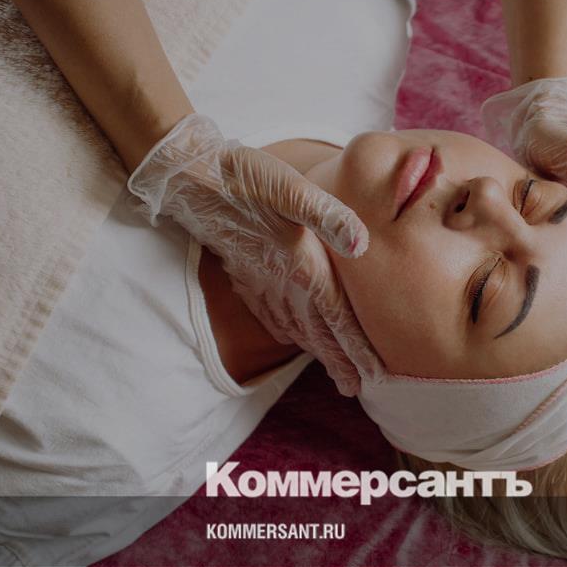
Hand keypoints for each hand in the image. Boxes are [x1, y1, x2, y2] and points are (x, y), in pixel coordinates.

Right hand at [126, 113, 377, 395]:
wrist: (192, 178)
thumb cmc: (246, 178)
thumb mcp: (291, 187)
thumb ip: (328, 215)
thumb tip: (360, 244)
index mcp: (301, 267)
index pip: (336, 317)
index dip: (355, 348)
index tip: (374, 375)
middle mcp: (281, 283)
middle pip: (316, 333)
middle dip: (338, 362)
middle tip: (357, 389)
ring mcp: (260, 282)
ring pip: (293, 327)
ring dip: (314, 352)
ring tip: (332, 372)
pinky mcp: (244, 275)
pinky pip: (269, 313)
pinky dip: (284, 331)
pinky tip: (289, 338)